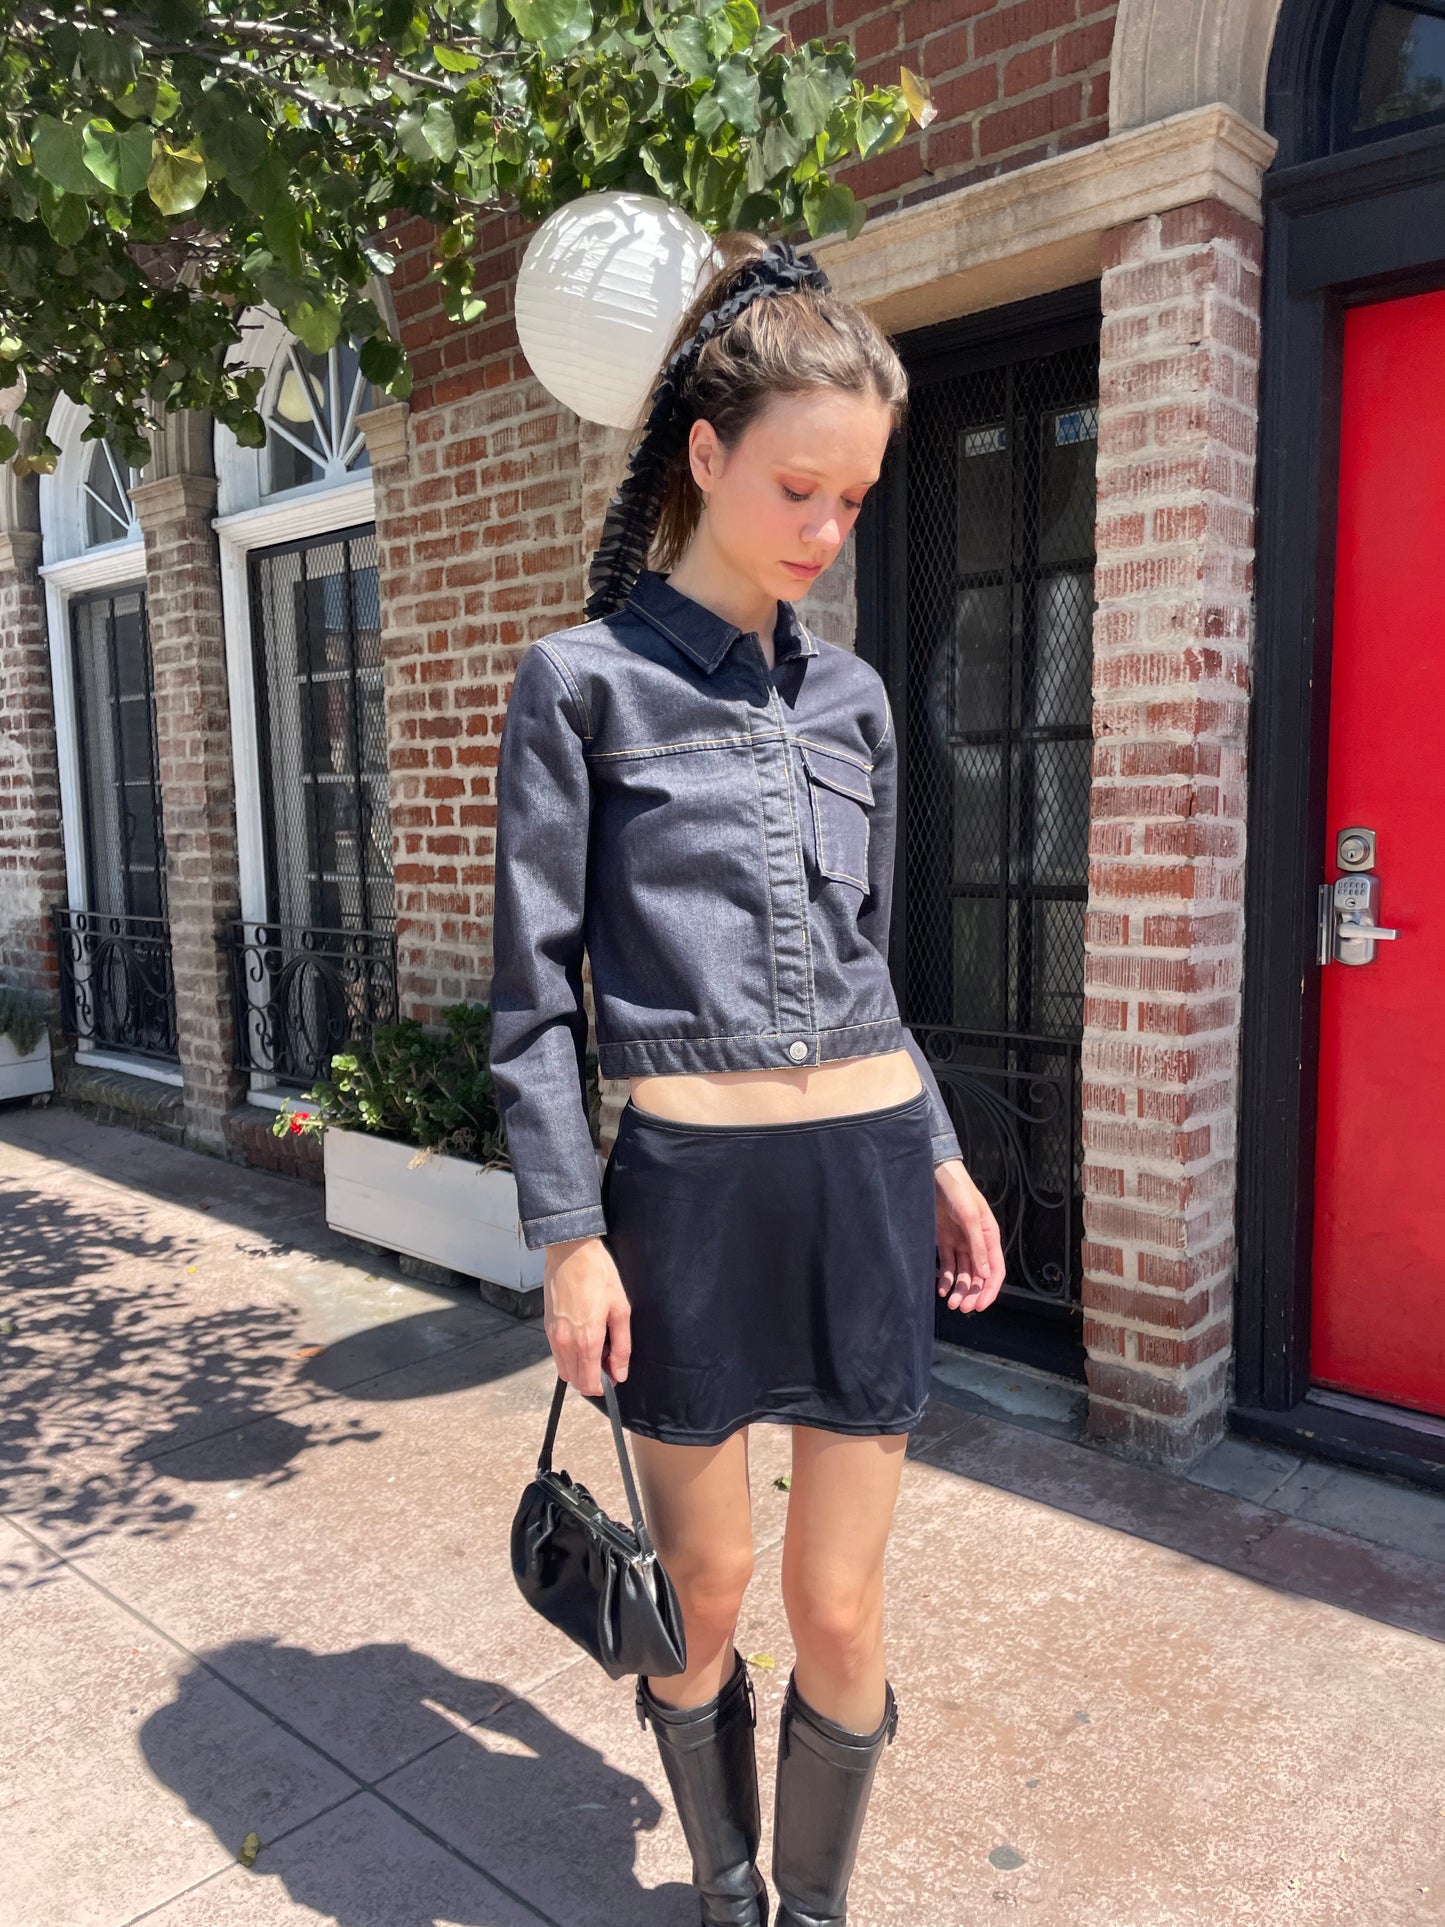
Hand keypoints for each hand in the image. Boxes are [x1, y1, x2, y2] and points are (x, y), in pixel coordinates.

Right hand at [542, 1234, 632, 1394]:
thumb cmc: (598, 1274)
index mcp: (586, 1340)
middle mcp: (565, 1342)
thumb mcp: (620, 1309)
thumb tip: (620, 1373)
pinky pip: (557, 1354)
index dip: (603, 1386)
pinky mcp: (546, 1326)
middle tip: (607, 1359)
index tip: (613, 1375)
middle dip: (591, 1378)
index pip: (589, 1384)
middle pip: (575, 1381)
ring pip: (564, 1369)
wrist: (570, 1251)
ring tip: (595, 1346)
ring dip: (579, 1368)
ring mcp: (553, 1335)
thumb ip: (621, 1346)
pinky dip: (569, 1355)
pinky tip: (582, 1336)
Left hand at [933, 1158, 1004, 1313]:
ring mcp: (960, 1243)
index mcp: (990, 1237)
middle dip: (973, 1293)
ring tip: (951, 1304)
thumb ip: (977, 1245)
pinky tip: (942, 1290)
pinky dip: (946, 1279)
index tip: (981, 1306)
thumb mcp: (970, 1217)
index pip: (995, 1270)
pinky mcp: (945, 1241)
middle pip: (979, 1276)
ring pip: (963, 1274)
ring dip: (960, 1290)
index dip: (990, 1290)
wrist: (937, 1175)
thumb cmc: (958, 1191)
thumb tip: (986, 1274)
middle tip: (962, 1308)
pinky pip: (948, 1265)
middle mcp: (977, 1243)